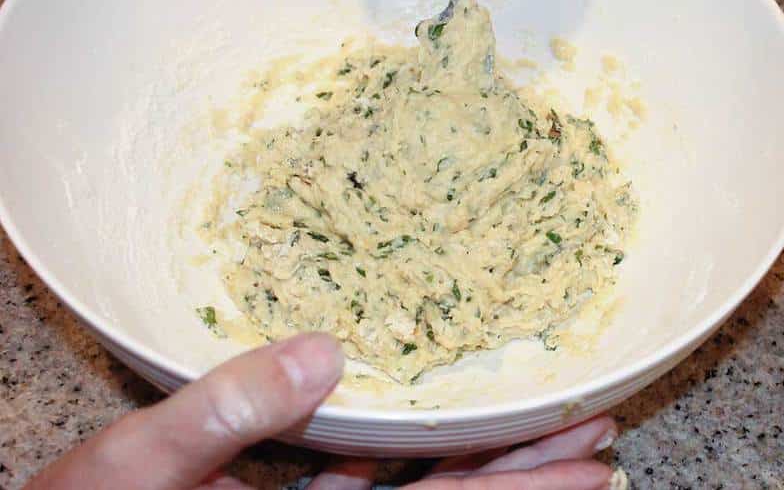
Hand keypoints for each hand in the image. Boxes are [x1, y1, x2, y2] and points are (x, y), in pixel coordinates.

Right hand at [27, 333, 617, 488]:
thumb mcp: (135, 469)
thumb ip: (223, 413)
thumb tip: (322, 352)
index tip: (595, 463)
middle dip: (534, 476)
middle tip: (602, 438)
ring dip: (486, 462)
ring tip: (552, 427)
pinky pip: (365, 484)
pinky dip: (407, 457)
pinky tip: (437, 426)